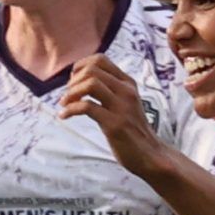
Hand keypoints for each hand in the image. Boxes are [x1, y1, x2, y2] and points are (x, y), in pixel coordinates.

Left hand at [63, 55, 172, 175]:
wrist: (149, 154)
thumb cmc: (131, 129)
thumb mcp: (123, 103)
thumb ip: (107, 91)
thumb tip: (79, 82)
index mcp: (127, 83)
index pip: (100, 60)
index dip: (80, 66)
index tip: (72, 81)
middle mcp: (126, 90)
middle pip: (92, 70)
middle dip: (73, 81)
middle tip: (67, 97)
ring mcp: (121, 106)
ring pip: (91, 84)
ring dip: (71, 93)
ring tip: (65, 105)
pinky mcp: (114, 124)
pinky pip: (87, 107)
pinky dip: (70, 110)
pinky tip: (64, 116)